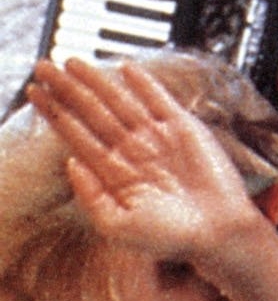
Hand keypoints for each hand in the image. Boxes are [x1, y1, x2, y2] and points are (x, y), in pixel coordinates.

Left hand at [26, 58, 261, 269]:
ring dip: (96, 81)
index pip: (78, 136)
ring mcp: (159, 139)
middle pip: (93, 113)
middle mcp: (134, 152)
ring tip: (71, 61)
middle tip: (43, 67)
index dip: (55, 113)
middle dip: (67, 89)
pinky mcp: (185, 129)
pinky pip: (160, 99)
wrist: (220, 233)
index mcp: (115, 173)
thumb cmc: (173, 238)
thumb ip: (89, 197)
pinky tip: (125, 67)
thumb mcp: (117, 227)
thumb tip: (71, 162)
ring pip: (120, 101)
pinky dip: (144, 83)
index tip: (34, 93)